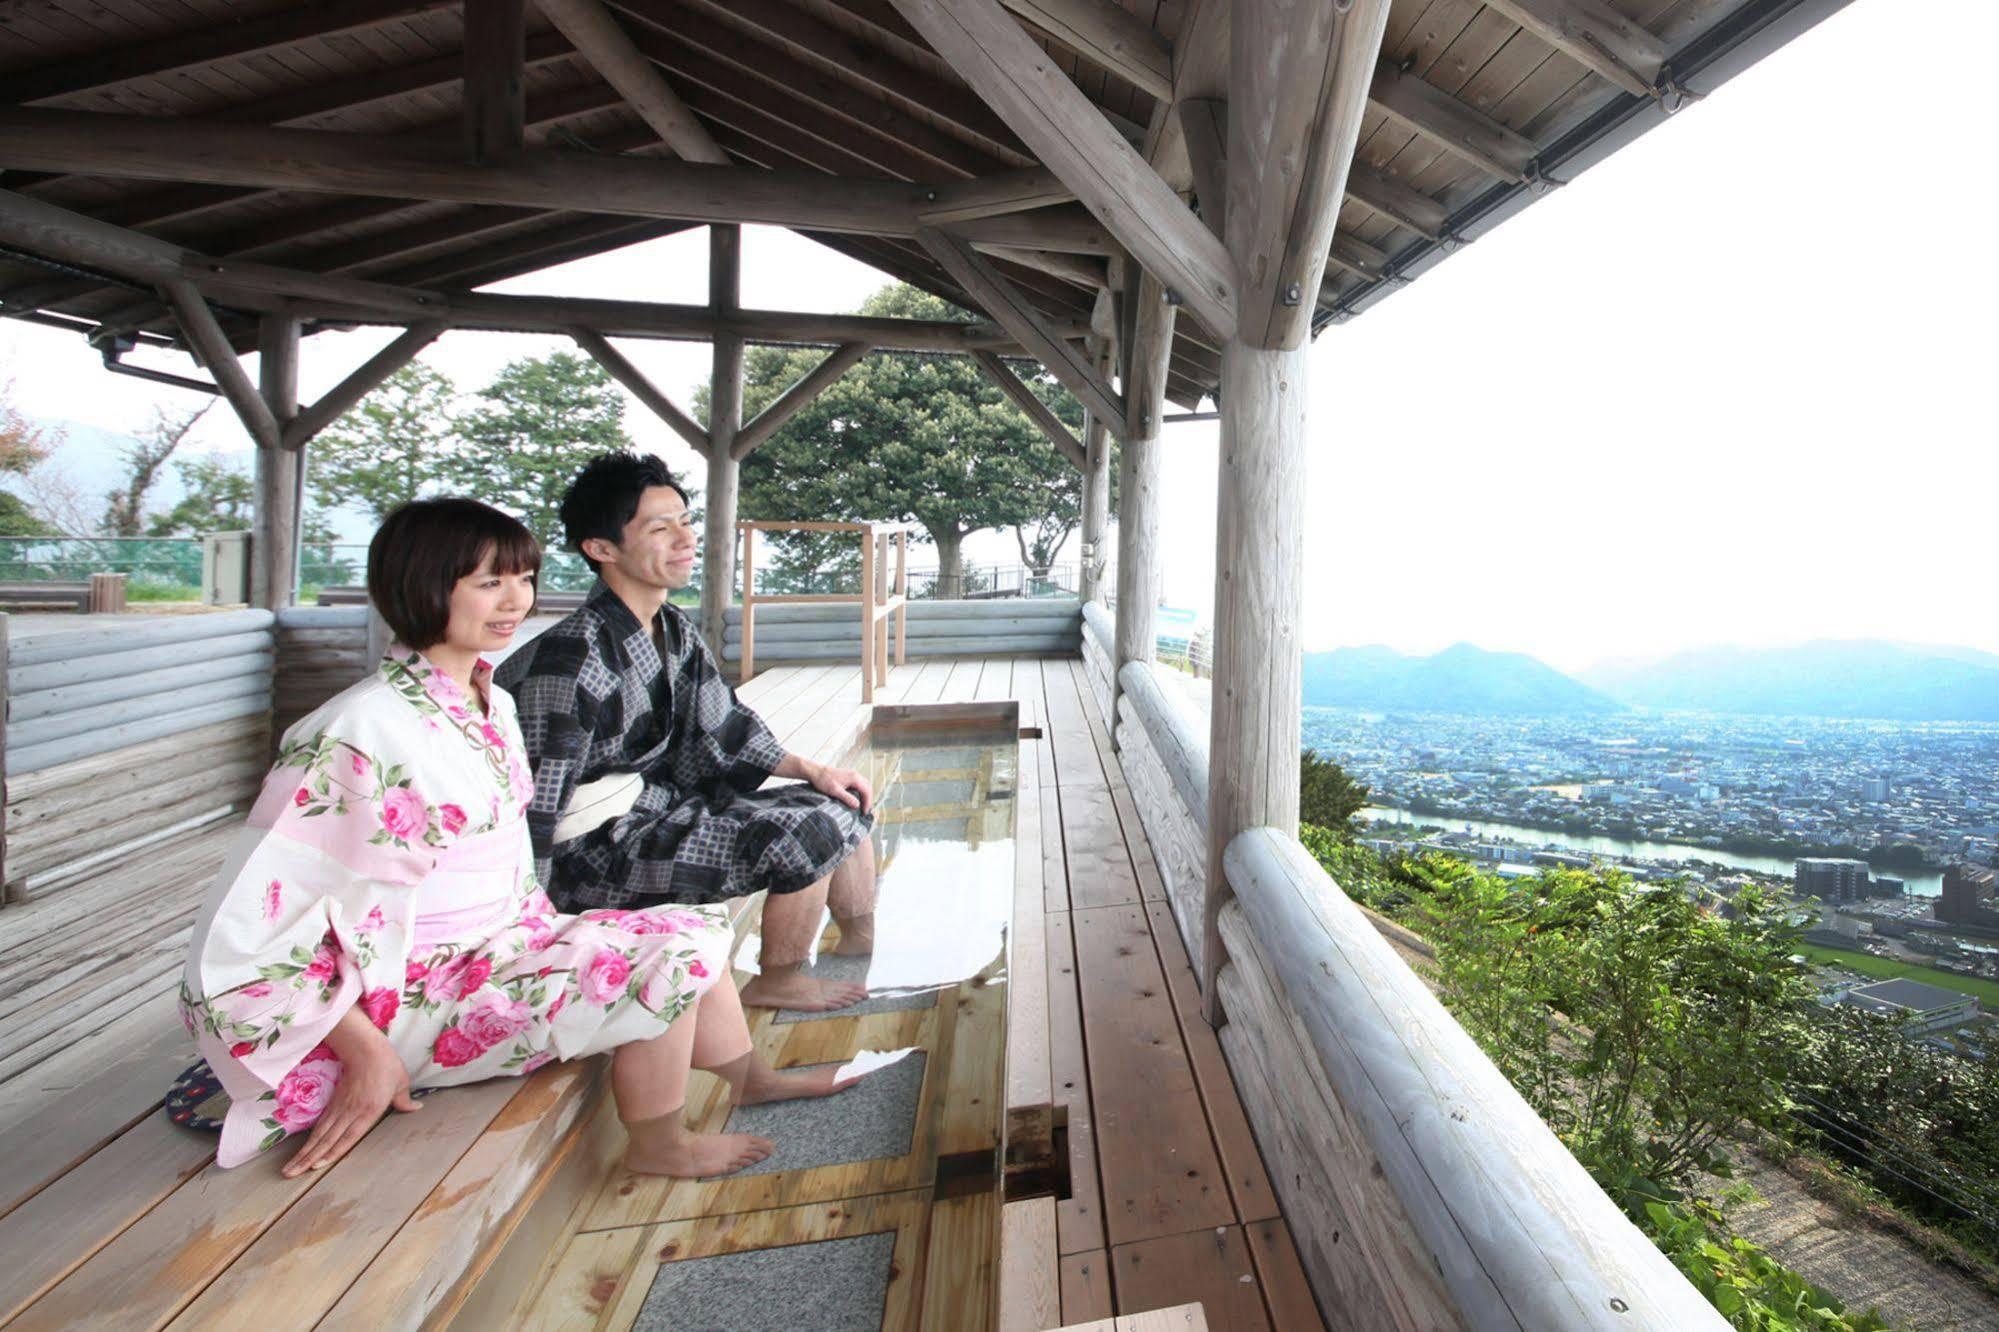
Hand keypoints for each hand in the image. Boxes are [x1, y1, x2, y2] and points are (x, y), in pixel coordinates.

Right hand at [283, 1008, 420, 1177]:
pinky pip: (320, 1125)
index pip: (348, 1136)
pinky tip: (303, 1150)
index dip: (332, 1152)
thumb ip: (404, 1101)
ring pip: (319, 1134)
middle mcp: (351, 1112)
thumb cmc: (386, 1065)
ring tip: (289, 1168)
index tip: (316, 1166)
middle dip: (308, 1158)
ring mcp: (340, 1107)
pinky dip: (311, 1139)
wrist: (365, 1047)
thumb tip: (415, 1109)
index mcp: (369, 1110)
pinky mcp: (333, 1102)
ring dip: (304, 1152)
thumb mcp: (400, 1083)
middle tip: (290, 1174)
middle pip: (327, 1139)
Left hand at [808, 761, 872, 815]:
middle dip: (868, 800)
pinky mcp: (847, 777)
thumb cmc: (823, 780)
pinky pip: (858, 785)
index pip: (867, 791)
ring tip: (862, 806)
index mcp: (854, 778)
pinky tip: (856, 798)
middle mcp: (855, 775)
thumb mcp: (835, 791)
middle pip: (867, 788)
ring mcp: (851, 775)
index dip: (867, 803)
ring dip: (864, 796)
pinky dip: (860, 792)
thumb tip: (857, 805)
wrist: (815, 772)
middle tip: (864, 811)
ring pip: (864, 786)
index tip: (864, 812)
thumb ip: (847, 798)